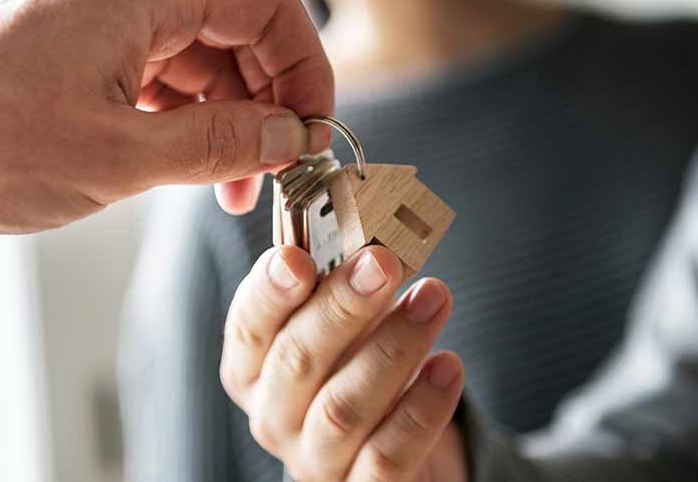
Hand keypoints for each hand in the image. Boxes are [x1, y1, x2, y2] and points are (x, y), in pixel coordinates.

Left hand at [0, 0, 333, 237]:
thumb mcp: (121, 155)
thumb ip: (220, 144)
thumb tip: (291, 137)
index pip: (263, 3)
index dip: (302, 66)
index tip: (314, 128)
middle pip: (239, 34)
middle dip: (268, 104)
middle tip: (281, 167)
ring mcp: (111, 31)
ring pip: (206, 66)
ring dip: (232, 127)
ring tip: (238, 189)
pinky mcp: (94, 64)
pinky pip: (169, 88)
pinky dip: (192, 130)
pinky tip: (200, 176)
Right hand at [221, 245, 467, 480]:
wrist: (384, 442)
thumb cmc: (353, 365)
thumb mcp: (337, 324)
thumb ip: (340, 286)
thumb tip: (374, 240)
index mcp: (252, 367)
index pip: (248, 327)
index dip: (269, 292)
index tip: (297, 257)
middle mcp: (273, 415)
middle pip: (297, 362)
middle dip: (341, 307)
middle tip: (383, 263)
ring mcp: (314, 458)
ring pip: (345, 408)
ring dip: (393, 348)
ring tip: (433, 297)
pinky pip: (388, 455)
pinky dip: (421, 409)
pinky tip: (449, 365)